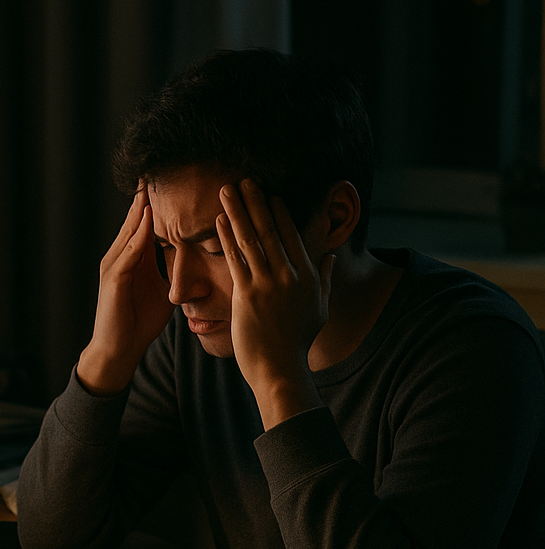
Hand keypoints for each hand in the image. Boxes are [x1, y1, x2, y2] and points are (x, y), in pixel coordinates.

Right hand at [77, 186, 174, 394]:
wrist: (119, 350)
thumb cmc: (138, 323)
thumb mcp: (161, 291)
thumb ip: (171, 273)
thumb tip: (195, 262)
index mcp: (133, 259)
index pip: (145, 224)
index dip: (156, 203)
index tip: (171, 180)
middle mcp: (120, 257)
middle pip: (134, 220)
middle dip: (145, 196)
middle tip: (156, 169)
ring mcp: (114, 267)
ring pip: (130, 231)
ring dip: (141, 209)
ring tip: (152, 185)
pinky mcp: (113, 280)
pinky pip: (128, 252)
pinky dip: (138, 235)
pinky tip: (148, 220)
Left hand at [216, 180, 333, 426]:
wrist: (280, 368)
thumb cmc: (297, 342)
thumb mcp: (319, 308)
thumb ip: (323, 279)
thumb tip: (329, 257)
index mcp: (307, 275)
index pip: (291, 236)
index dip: (278, 212)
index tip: (269, 194)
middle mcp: (289, 275)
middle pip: (270, 230)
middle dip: (256, 202)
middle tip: (245, 180)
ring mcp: (268, 283)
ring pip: (251, 239)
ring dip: (238, 211)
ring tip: (227, 191)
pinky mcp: (247, 294)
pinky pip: (235, 259)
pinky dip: (227, 237)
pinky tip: (219, 220)